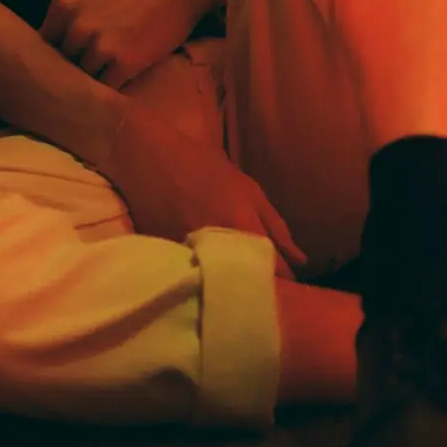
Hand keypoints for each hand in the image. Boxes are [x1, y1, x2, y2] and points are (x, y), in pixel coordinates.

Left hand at [41, 0, 210, 90]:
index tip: (70, 54)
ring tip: (109, 71)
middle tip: (92, 63)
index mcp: (63, 5)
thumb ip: (68, 3)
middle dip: (76, 63)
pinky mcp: (125, 64)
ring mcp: (100, 47)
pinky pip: (107, 86)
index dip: (57, 50)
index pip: (45, 42)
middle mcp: (77, 27)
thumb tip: (53, 29)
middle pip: (64, 61)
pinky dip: (114, 85)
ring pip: (84, 77)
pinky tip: (123, 77)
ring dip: (96, 76)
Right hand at [103, 95, 302, 276]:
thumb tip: (300, 261)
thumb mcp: (247, 189)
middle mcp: (218, 246)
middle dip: (258, 289)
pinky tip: (207, 278)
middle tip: (263, 290)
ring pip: (220, 285)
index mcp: (244, 228)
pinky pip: (194, 279)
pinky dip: (203, 280)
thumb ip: (276, 226)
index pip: (275, 274)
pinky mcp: (166, 260)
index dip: (286, 284)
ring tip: (236, 286)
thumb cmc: (202, 166)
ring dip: (230, 287)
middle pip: (248, 285)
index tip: (290, 291)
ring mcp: (190, 255)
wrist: (146, 156)